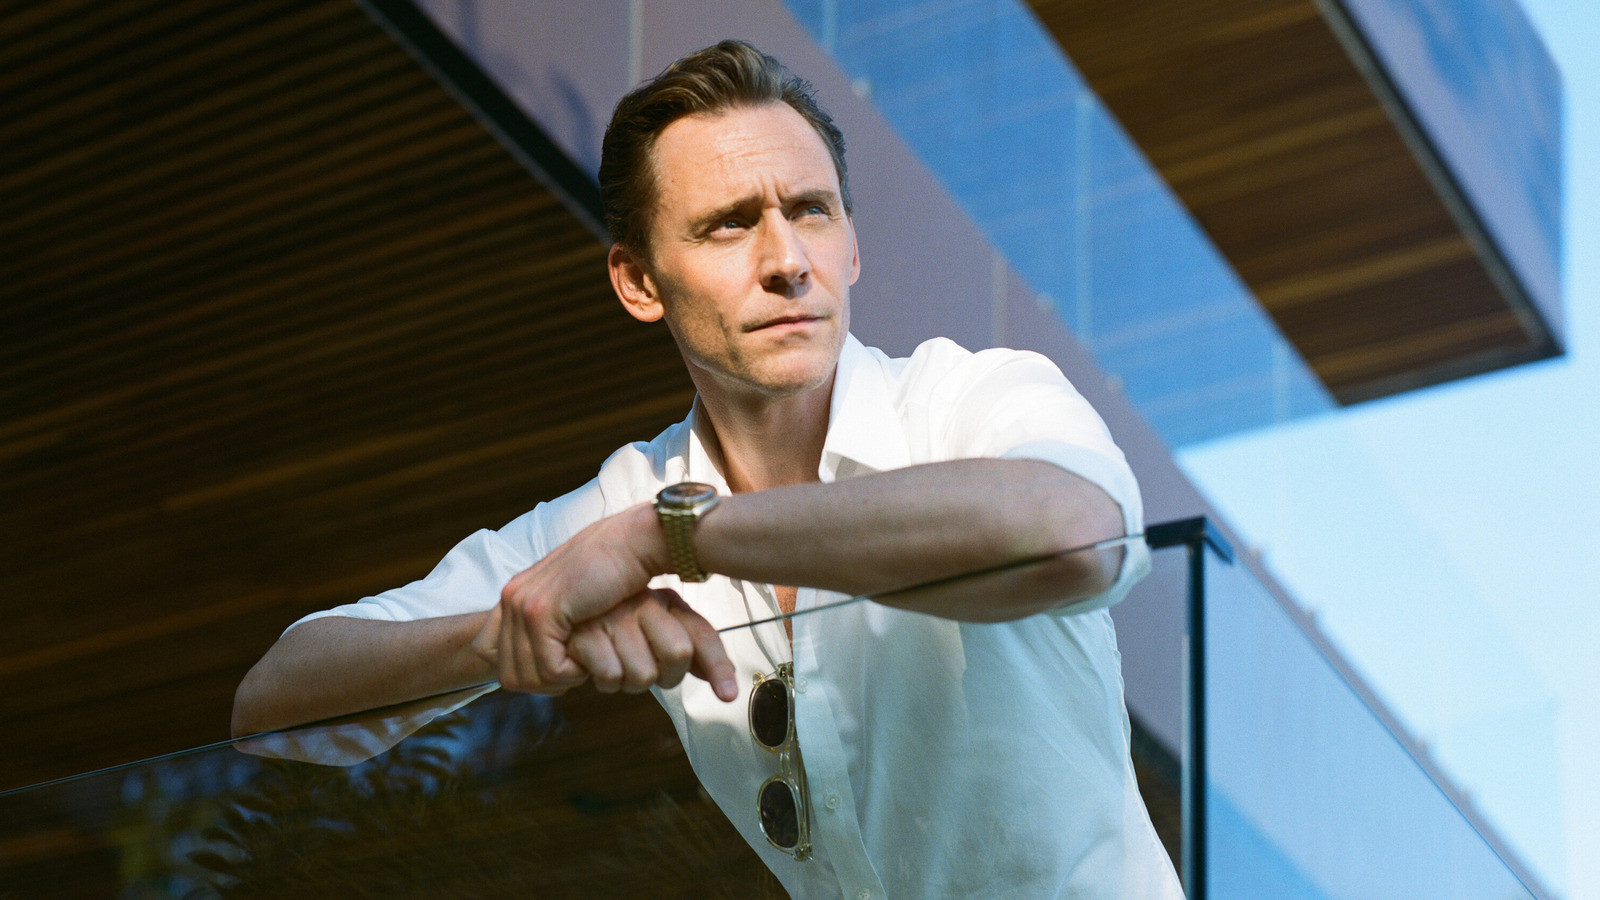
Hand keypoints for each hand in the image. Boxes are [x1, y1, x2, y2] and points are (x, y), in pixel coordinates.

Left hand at [471, 505, 735, 700]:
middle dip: (543, 686)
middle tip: (574, 676)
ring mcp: (523, 604)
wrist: (633, 543)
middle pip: (508, 673)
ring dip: (560, 681)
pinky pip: (550, 668)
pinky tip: (590, 659)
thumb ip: (548, 621)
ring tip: (584, 666)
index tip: (556, 672)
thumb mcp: (572, 600)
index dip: (524, 673)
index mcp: (514, 594)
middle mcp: (511, 598)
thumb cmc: (614, 573)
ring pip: (526, 676)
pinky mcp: (542, 612)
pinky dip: (573, 673)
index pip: (489, 652)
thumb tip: (537, 658)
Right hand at [567, 588, 736, 699]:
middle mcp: (644, 604)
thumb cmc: (610, 626)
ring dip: (625, 683)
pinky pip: (609, 677)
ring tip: (610, 663)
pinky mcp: (584, 631)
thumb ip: (689, 653)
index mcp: (665, 603)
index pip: (701, 635)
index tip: (727, 694)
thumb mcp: (653, 631)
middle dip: (663, 678)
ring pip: (643, 675)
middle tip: (642, 670)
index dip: (717, 666)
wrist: (553, 607)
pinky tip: (587, 665)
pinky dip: (599, 682)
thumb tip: (725, 688)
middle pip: (678, 657)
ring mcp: (614, 616)